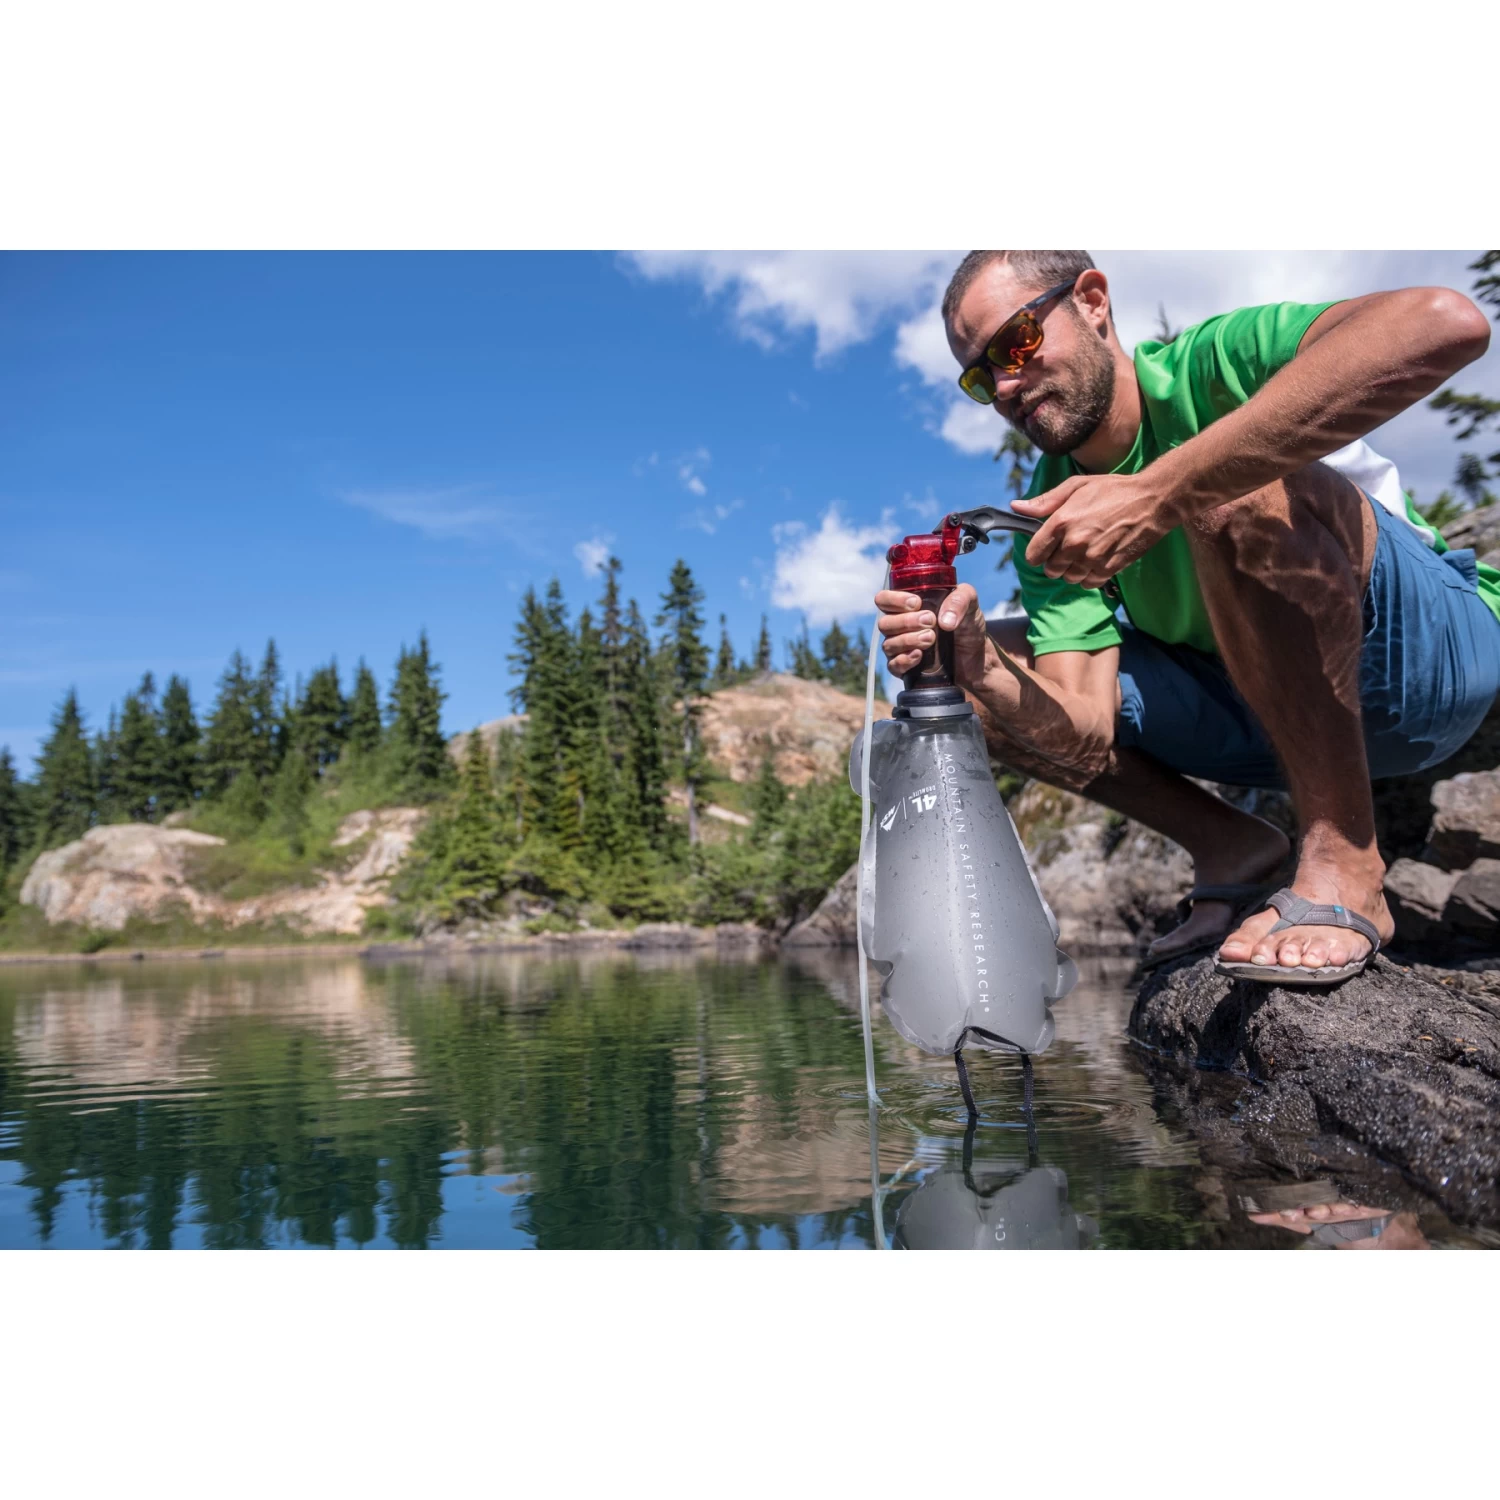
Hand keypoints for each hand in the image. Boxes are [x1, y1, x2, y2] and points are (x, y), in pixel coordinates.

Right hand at [874, 583, 991, 692]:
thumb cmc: (968, 628)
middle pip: (884, 623)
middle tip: (930, 621)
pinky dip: (904, 660)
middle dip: (906, 621)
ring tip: (931, 639)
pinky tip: (919, 656)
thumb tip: (944, 621)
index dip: (894, 600)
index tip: (916, 603)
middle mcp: (900, 627)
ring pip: (888, 644)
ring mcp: (901, 649)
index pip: (884, 600)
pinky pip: (893, 666)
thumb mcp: (970, 605)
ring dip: (908, 640)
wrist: (978, 659)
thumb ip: (960, 600)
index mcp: (908, 607)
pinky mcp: (906, 669)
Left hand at [1013, 471, 1178, 586]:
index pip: (1033, 555)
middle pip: (1050, 570)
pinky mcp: (1110, 567)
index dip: (1038, 552)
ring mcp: (1092, 557)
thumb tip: (1016, 507)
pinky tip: (1098, 559)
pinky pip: (1089, 583)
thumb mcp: (1076, 486)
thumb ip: (1045, 501)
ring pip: (1069, 578)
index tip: (1046, 547)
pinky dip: (1090, 576)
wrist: (1152, 500)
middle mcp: (1074, 542)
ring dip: (1073, 570)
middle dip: (1056, 561)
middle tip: (1069, 547)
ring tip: (1086, 551)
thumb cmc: (1113, 490)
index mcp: (1061, 522)